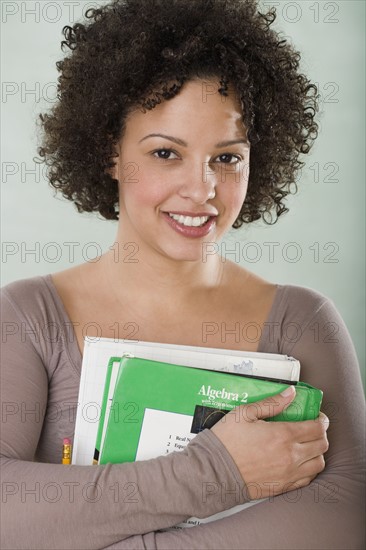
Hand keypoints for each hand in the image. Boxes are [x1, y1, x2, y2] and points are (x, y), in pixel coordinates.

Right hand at [211, 386, 328, 499]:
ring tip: (307, 444)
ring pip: (318, 463)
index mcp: (283, 435)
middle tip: (312, 427)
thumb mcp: (245, 413)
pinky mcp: (283, 487)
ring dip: (317, 452)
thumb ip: (271, 403)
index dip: (321, 419)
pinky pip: (308, 479)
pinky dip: (309, 469)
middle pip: (322, 445)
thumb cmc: (226, 441)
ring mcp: (288, 474)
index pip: (317, 427)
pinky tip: (300, 461)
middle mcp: (290, 456)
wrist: (214, 471)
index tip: (316, 416)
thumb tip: (290, 393)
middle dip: (321, 433)